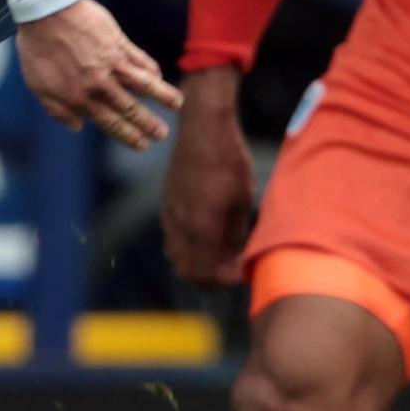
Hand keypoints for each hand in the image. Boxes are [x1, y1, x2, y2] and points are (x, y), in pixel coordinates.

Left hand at [16, 0, 177, 146]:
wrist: (45, 11)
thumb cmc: (37, 48)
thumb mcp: (38, 85)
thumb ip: (57, 110)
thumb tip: (77, 127)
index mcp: (80, 98)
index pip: (111, 123)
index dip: (129, 136)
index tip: (141, 145)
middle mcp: (100, 84)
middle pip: (131, 109)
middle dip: (149, 125)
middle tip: (162, 135)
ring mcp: (112, 63)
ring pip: (145, 85)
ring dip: (163, 96)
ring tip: (177, 105)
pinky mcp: (119, 43)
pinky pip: (141, 60)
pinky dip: (152, 70)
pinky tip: (159, 77)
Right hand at [161, 69, 258, 286]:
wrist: (203, 129)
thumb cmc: (229, 161)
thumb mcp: (242, 200)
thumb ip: (235, 234)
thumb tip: (236, 259)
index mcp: (201, 226)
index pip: (206, 274)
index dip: (225, 281)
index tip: (242, 275)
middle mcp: (180, 225)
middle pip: (188, 272)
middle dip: (210, 279)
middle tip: (232, 272)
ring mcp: (170, 215)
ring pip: (177, 257)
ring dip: (198, 264)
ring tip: (223, 256)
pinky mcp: (167, 204)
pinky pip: (173, 239)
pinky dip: (189, 248)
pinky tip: (210, 235)